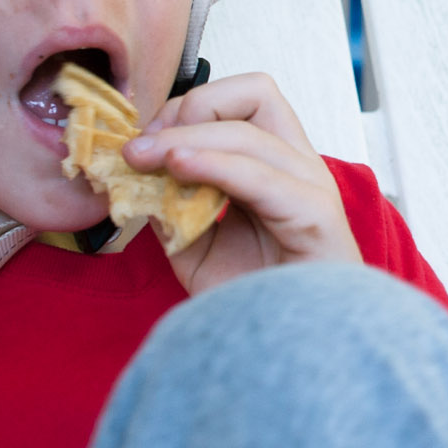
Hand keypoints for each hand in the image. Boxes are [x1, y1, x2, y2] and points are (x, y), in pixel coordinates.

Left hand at [124, 72, 359, 293]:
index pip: (242, 99)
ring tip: (144, 159)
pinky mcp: (315, 218)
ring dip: (186, 138)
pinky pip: (260, 176)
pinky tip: (177, 169)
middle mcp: (301, 166)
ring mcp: (313, 188)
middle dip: (189, 109)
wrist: (286, 354)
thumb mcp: (193, 242)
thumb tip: (132, 168)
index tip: (142, 142)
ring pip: (249, 132)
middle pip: (255, 94)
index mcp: (278, 164)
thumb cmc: (250, 300)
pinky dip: (214, 164)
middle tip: (140, 147)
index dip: (187, 108)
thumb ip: (168, 201)